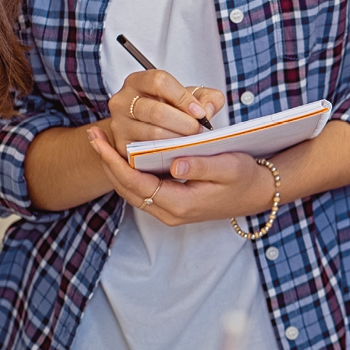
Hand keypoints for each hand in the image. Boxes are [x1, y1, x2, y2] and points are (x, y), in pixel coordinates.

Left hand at [85, 130, 276, 227]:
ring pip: (130, 191)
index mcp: (182, 203)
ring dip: (113, 168)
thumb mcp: (229, 166)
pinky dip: (127, 173)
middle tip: (92, 136)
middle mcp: (170, 212)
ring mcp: (169, 212)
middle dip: (106, 163)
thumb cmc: (245, 177)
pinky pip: (141, 190)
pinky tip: (122, 155)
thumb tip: (175, 165)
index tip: (100, 142)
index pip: (137, 184)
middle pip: (126, 189)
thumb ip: (202, 165)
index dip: (114, 162)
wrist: (257, 194)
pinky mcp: (171, 205)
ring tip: (100, 143)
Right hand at [106, 69, 223, 148]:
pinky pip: (146, 151)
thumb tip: (207, 110)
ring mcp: (119, 124)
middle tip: (198, 130)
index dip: (183, 97)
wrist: (154, 130)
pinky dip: (167, 152)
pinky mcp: (121, 146)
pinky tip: (178, 150)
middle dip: (184, 123)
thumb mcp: (193, 98)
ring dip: (178, 139)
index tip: (199, 112)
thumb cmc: (173, 110)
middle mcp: (122, 101)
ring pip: (153, 134)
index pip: (159, 81)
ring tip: (190, 140)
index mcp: (138, 81)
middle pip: (156, 111)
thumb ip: (208, 98)